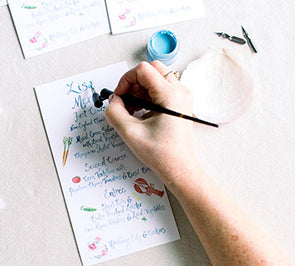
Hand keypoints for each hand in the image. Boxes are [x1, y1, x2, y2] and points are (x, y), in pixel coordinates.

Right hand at [105, 61, 198, 184]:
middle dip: (134, 82)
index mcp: (170, 95)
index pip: (143, 70)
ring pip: (157, 78)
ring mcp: (182, 97)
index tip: (119, 96)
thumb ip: (115, 112)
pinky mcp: (180, 104)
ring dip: (140, 89)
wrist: (179, 168)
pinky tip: (141, 113)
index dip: (126, 80)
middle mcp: (180, 92)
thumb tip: (112, 101)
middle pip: (152, 69)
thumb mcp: (130, 132)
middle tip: (125, 100)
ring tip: (132, 110)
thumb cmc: (162, 154)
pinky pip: (162, 88)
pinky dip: (148, 95)